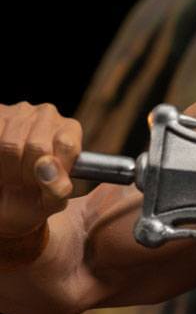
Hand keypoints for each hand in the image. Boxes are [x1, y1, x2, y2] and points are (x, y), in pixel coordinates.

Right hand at [0, 102, 81, 238]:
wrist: (2, 196)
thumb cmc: (30, 198)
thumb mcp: (50, 202)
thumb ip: (57, 189)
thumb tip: (48, 168)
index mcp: (70, 131)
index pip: (67, 145)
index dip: (53, 170)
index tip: (43, 182)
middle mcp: (47, 115)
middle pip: (38, 146)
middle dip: (28, 173)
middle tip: (24, 182)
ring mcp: (18, 111)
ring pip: (10, 145)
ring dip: (7, 170)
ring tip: (10, 175)